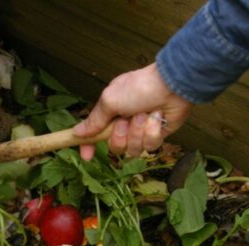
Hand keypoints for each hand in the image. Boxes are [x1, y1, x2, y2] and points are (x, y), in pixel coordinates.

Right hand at [73, 63, 192, 159]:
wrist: (171, 86)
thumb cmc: (139, 88)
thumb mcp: (110, 101)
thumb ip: (94, 120)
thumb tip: (77, 133)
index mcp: (111, 114)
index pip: (95, 134)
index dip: (89, 146)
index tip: (86, 156)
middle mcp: (125, 124)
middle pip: (115, 146)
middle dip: (120, 135)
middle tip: (126, 120)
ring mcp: (141, 131)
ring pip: (133, 149)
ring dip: (138, 132)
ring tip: (144, 116)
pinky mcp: (156, 136)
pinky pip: (149, 146)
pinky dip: (152, 132)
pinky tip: (157, 119)